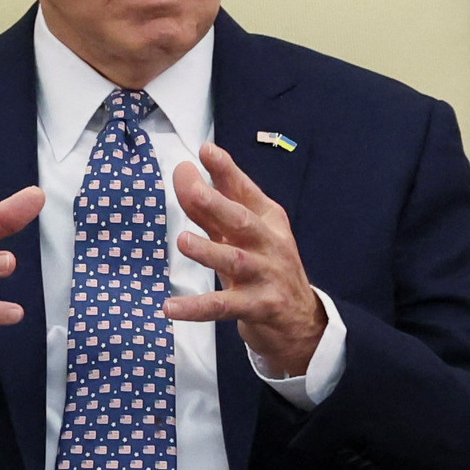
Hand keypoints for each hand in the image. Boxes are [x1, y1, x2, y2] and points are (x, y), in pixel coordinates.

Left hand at [171, 143, 325, 379]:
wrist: (300, 319)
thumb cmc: (264, 267)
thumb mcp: (241, 236)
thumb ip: (212, 209)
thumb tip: (184, 173)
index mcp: (267, 220)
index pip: (244, 191)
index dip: (226, 170)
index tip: (205, 150)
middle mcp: (269, 244)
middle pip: (242, 220)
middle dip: (217, 204)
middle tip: (192, 189)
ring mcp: (266, 275)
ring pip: (235, 260)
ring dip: (208, 250)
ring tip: (182, 241)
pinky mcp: (258, 306)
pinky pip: (223, 307)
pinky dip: (196, 308)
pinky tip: (169, 307)